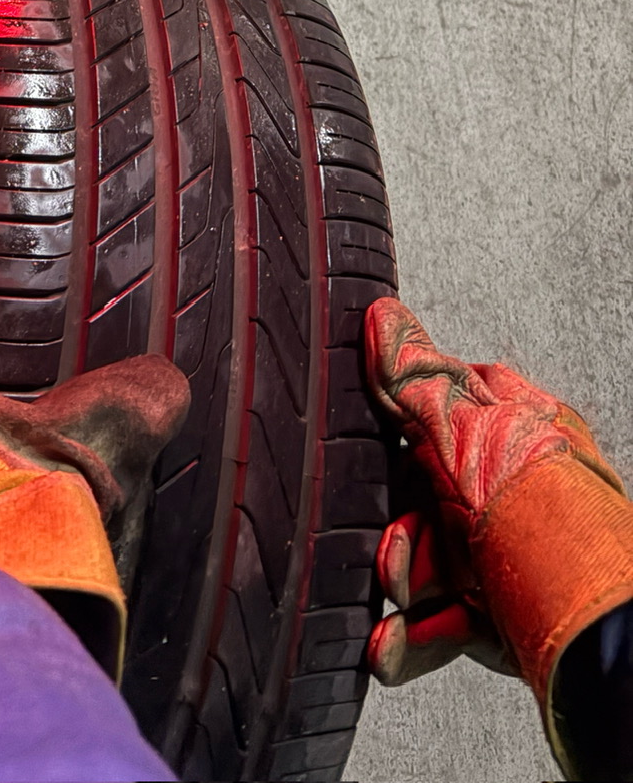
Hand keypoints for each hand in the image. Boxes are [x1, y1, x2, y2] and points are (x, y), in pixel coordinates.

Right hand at [364, 297, 632, 709]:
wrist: (598, 640)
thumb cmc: (554, 526)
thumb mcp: (471, 432)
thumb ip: (417, 379)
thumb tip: (382, 319)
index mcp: (522, 428)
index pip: (448, 400)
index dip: (400, 413)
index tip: (365, 430)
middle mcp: (517, 492)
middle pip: (427, 491)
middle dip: (396, 520)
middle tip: (393, 539)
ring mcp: (513, 559)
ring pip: (430, 560)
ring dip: (400, 578)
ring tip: (396, 590)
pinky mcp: (505, 620)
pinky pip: (443, 622)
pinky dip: (410, 636)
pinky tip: (388, 643)